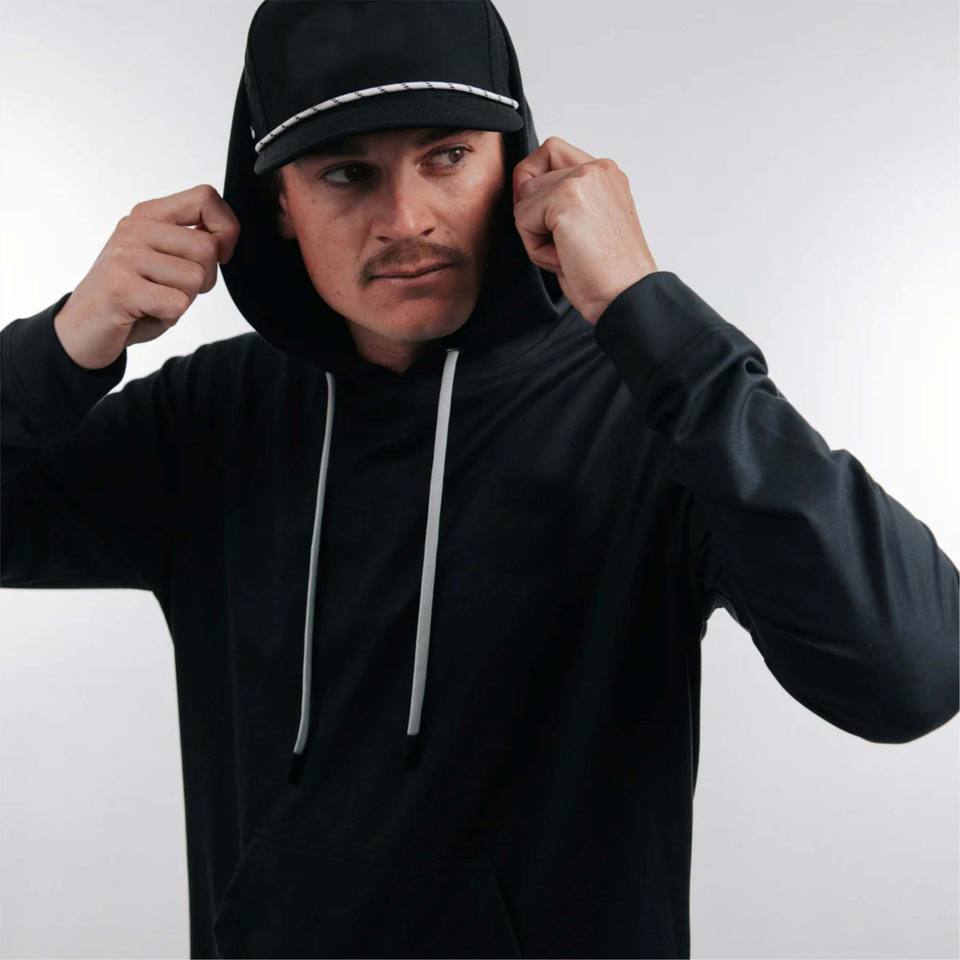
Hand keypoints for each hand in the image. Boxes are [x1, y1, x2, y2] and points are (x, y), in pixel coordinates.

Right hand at [53, 184, 239, 369]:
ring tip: (155, 301)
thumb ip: (192, 243)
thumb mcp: (165, 261)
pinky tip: (144, 314)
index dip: (227, 230)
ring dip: (184, 300)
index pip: (206, 198)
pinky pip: (177, 304)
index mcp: (148, 216)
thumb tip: (227, 236)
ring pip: (195, 278)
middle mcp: (135, 229)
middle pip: (207, 247)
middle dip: (204, 279)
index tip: (219, 256)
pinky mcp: (120, 287)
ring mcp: (124, 256)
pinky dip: (168, 317)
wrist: (84, 328)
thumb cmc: (134, 296)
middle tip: (174, 290)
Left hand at [511, 137, 657, 324]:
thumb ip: (563, 199)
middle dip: (533, 215)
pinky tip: (565, 259)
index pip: (551, 152)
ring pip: (523, 199)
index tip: (543, 217)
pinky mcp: (567, 198)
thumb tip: (522, 189)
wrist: (626, 296)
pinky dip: (536, 248)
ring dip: (535, 235)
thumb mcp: (586, 225)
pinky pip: (523, 219)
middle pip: (529, 174)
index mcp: (605, 174)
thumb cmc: (608, 273)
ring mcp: (583, 179)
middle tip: (562, 244)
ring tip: (568, 253)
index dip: (534, 183)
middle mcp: (597, 169)